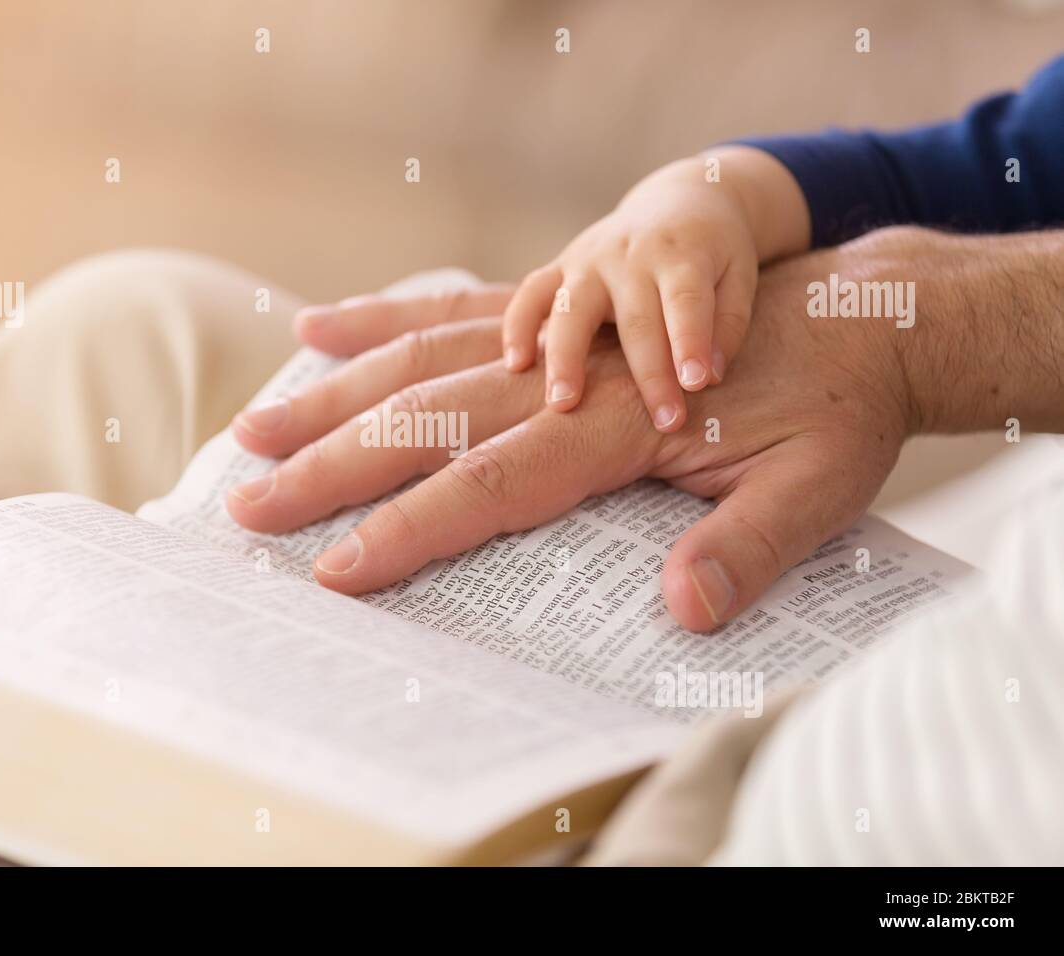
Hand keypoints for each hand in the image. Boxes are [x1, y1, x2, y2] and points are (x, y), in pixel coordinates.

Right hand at [228, 233, 921, 631]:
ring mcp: (556, 336)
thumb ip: (752, 547)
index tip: (335, 568)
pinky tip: (316, 325)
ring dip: (331, 395)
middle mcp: (571, 375)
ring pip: (419, 361)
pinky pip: (451, 312)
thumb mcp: (823, 489)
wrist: (865, 315)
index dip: (410, 528)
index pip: (494, 484)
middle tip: (248, 502)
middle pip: (427, 420)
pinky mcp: (556, 316)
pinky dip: (379, 319)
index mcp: (621, 428)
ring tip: (253, 425)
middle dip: (333, 466)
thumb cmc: (839, 411)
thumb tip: (684, 612)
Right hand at [502, 146, 808, 427]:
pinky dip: (517, 327)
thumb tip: (707, 376)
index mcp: (683, 254)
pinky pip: (529, 295)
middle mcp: (631, 255)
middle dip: (649, 374)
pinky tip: (516, 365)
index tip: (695, 385)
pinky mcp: (558, 267)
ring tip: (563, 405)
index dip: (690, 342)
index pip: (687, 301)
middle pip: (636, 318)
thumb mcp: (738, 276)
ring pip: (571, 308)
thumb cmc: (714, 255)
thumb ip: (728, 325)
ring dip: (566, 357)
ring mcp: (589, 260)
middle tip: (664, 423)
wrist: (679, 202)